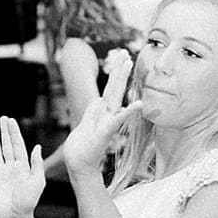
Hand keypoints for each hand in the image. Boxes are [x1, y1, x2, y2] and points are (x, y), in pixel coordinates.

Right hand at [0, 117, 45, 217]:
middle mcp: (11, 168)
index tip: (11, 121)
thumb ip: (37, 164)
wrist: (15, 217)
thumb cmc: (28, 202)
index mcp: (23, 166)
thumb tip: (37, 146)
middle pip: (7, 146)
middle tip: (3, 118)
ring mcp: (0, 175)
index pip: (18, 145)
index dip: (14, 132)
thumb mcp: (38, 181)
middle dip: (5, 132)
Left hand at [61, 49, 143, 177]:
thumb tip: (98, 99)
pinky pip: (116, 120)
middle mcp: (107, 115)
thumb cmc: (82, 147)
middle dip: (120, 70)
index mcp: (101, 112)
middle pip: (114, 88)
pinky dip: (127, 112)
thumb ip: (92, 112)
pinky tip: (138, 104)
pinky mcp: (104, 133)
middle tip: (127, 52)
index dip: (116, 73)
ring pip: (115, 97)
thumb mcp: (85, 124)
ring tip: (129, 63)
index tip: (123, 57)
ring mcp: (107, 122)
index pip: (109, 89)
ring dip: (121, 79)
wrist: (79, 165)